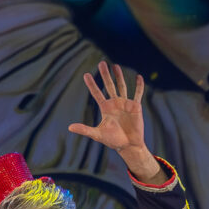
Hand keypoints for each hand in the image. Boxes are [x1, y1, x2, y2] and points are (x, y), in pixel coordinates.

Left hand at [68, 62, 161, 179]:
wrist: (128, 145)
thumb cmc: (112, 140)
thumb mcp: (97, 134)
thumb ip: (84, 130)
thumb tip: (69, 127)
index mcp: (105, 108)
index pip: (97, 93)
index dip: (91, 84)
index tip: (86, 74)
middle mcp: (114, 103)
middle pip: (109, 86)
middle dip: (105, 75)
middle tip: (101, 63)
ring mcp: (125, 104)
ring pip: (121, 86)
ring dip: (119, 76)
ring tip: (115, 66)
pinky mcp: (135, 106)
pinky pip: (138, 94)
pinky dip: (139, 86)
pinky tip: (139, 77)